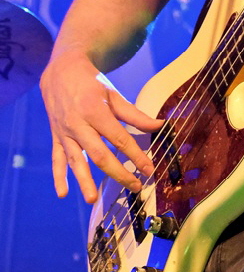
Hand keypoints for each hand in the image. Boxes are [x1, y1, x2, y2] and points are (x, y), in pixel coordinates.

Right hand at [41, 50, 161, 202]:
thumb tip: (159, 125)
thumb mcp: (113, 94)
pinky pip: (56, 159)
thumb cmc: (91, 83)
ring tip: (92, 200)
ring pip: (75, 161)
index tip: (149, 169)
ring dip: (84, 181)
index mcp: (96, 111)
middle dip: (118, 173)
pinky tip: (62, 193)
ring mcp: (65, 132)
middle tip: (135, 186)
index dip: (135, 155)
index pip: (119, 138)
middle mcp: (79, 124)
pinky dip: (58, 176)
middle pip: (99, 154)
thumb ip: (135, 114)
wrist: (61, 71)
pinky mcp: (55, 136)